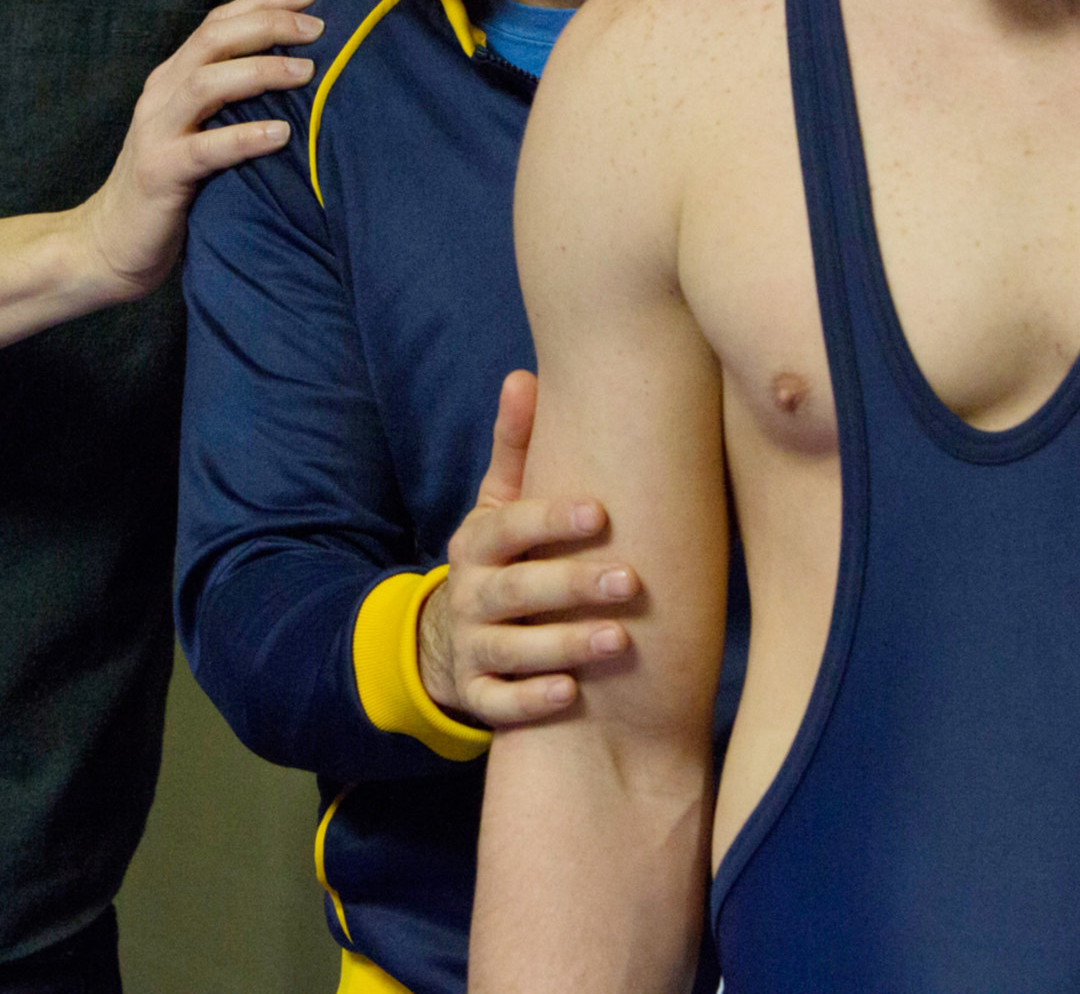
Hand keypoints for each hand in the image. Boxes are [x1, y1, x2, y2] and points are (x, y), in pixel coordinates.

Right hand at [76, 0, 322, 300]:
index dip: (265, 2)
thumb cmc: (173, 187)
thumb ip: (233, 102)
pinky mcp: (159, 172)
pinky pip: (205, 148)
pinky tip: (280, 133)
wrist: (111, 243)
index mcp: (174, 77)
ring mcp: (156, 131)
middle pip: (214, 39)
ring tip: (306, 74)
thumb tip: (304, 75)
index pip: (219, 22)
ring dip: (260, 71)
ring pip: (207, 82)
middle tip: (319, 29)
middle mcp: (162, 94)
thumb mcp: (201, 131)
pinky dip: (245, 136)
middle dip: (269, 26)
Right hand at [418, 371, 640, 726]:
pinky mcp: (476, 694)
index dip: (550, 519)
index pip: (511, 526)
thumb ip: (517, 447)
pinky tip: (569, 694)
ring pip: (512, 649)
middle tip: (630, 582)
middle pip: (516, 589)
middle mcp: (469, 593)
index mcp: (478, 541)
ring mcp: (470, 646)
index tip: (600, 512)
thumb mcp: (500, 505)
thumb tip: (525, 375)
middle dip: (572, 585)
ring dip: (564, 646)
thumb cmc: (501, 558)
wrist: (448, 640)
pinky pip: (500, 704)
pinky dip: (531, 702)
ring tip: (618, 641)